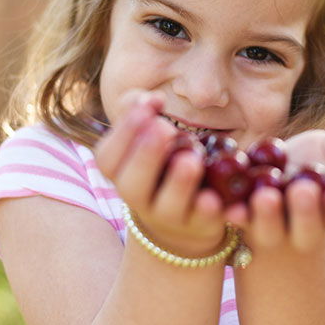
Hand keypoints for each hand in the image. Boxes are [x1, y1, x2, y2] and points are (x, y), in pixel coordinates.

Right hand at [94, 89, 228, 256]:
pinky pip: (208, 221)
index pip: (108, 158)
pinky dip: (212, 211)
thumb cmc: (159, 165)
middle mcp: (141, 198)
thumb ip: (140, 112)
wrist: (182, 219)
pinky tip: (216, 198)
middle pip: (133, 185)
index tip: (148, 105)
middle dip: (146, 156)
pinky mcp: (201, 225)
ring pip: (169, 207)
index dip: (124, 132)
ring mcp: (171, 216)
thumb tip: (152, 99)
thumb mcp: (145, 138)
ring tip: (190, 159)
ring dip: (179, 183)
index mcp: (121, 174)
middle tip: (164, 128)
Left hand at [223, 127, 324, 253]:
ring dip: (268, 216)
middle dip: (305, 213)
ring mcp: (270, 231)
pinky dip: (233, 215)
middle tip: (302, 191)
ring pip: (270, 230)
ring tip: (265, 196)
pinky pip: (237, 223)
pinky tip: (227, 205)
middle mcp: (302, 231)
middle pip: (307, 230)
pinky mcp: (241, 224)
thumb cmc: (312, 164)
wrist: (274, 177)